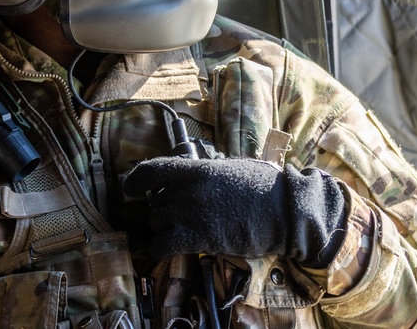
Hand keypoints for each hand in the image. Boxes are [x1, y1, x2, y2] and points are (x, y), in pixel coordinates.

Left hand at [122, 156, 347, 266]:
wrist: (285, 209)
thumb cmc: (263, 186)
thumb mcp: (229, 168)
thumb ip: (203, 174)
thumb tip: (187, 179)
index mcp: (197, 169)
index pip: (151, 170)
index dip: (136, 180)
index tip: (131, 188)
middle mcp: (189, 189)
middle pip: (155, 202)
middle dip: (162, 209)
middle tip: (177, 215)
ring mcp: (193, 214)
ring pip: (157, 223)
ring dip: (164, 228)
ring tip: (181, 230)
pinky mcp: (200, 238)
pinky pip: (162, 246)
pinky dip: (161, 249)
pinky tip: (169, 248)